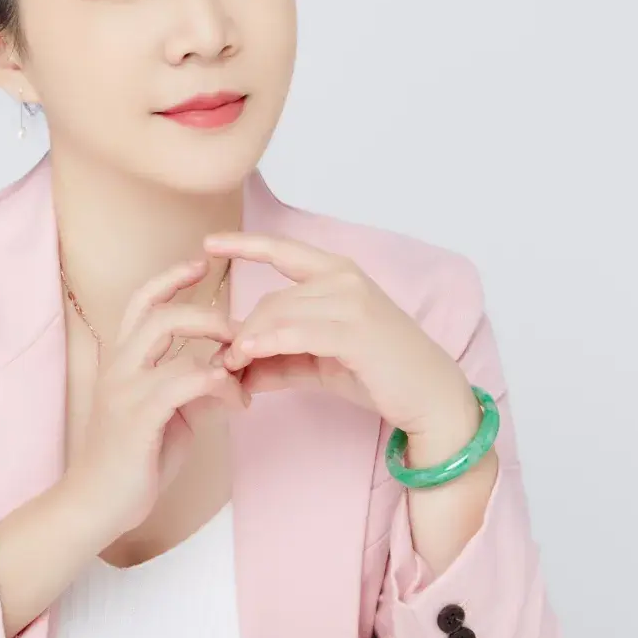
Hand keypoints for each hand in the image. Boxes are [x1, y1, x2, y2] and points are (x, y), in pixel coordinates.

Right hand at [66, 257, 249, 543]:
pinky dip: (217, 382)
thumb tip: (231, 373)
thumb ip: (195, 389)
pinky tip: (236, 399)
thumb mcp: (170, 416)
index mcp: (121, 361)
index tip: (201, 264)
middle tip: (240, 330)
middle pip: (160, 311)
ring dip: (215, 342)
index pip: (141, 302)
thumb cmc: (134, 461)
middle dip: (207, 312)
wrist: (97, 505)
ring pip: (167, 333)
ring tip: (241, 365)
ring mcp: (124, 389)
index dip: (170, 278)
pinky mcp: (137, 416)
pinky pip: (183, 380)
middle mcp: (118, 366)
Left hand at [201, 231, 471, 441]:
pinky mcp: (355, 331)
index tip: (209, 242)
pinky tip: (247, 356)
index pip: (283, 250)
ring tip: (229, 368)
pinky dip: (267, 344)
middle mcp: (344, 279)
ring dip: (247, 343)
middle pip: (270, 300)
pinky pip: (297, 333)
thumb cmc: (377, 372)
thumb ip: (278, 358)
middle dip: (241, 331)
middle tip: (222, 362)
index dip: (244, 244)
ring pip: (278, 315)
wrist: (429, 395)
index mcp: (337, 274)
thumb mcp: (318, 362)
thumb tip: (233, 367)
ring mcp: (352, 302)